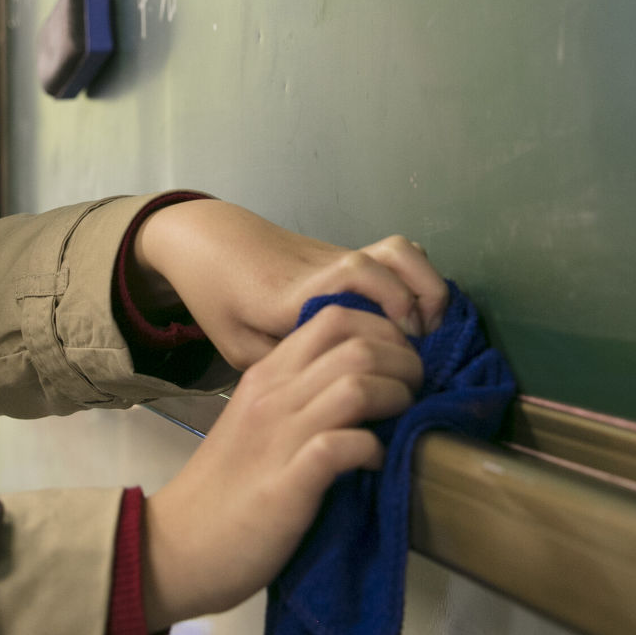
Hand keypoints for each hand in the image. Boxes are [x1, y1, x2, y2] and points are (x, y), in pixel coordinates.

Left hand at [130, 199, 447, 369]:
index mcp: (296, 294)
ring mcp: (341, 258)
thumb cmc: (220, 298)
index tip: (406, 343)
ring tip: (426, 333)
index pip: (354, 276)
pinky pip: (396, 260)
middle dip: (423, 300)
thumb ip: (284, 366)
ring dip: (426, 287)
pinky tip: (410, 322)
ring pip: (401, 252)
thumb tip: (334, 391)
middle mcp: (327, 269)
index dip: (391, 301)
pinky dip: (416, 283)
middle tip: (421, 349)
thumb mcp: (238, 346)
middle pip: (392, 258)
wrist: (209, 243)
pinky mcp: (347, 257)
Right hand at [141, 303, 420, 626]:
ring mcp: (278, 438)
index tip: (401, 363)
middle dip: (404, 362)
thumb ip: (299, 395)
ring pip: (356, 383)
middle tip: (416, 392)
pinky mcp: (287, 485)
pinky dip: (373, 450)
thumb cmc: (223, 488)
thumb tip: (362, 381)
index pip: (334, 317)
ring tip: (403, 422)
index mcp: (266, 375)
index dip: (384, 331)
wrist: (174, 547)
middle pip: (356, 342)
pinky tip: (375, 463)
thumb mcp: (258, 422)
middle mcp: (272, 395)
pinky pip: (343, 445)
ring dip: (397, 398)